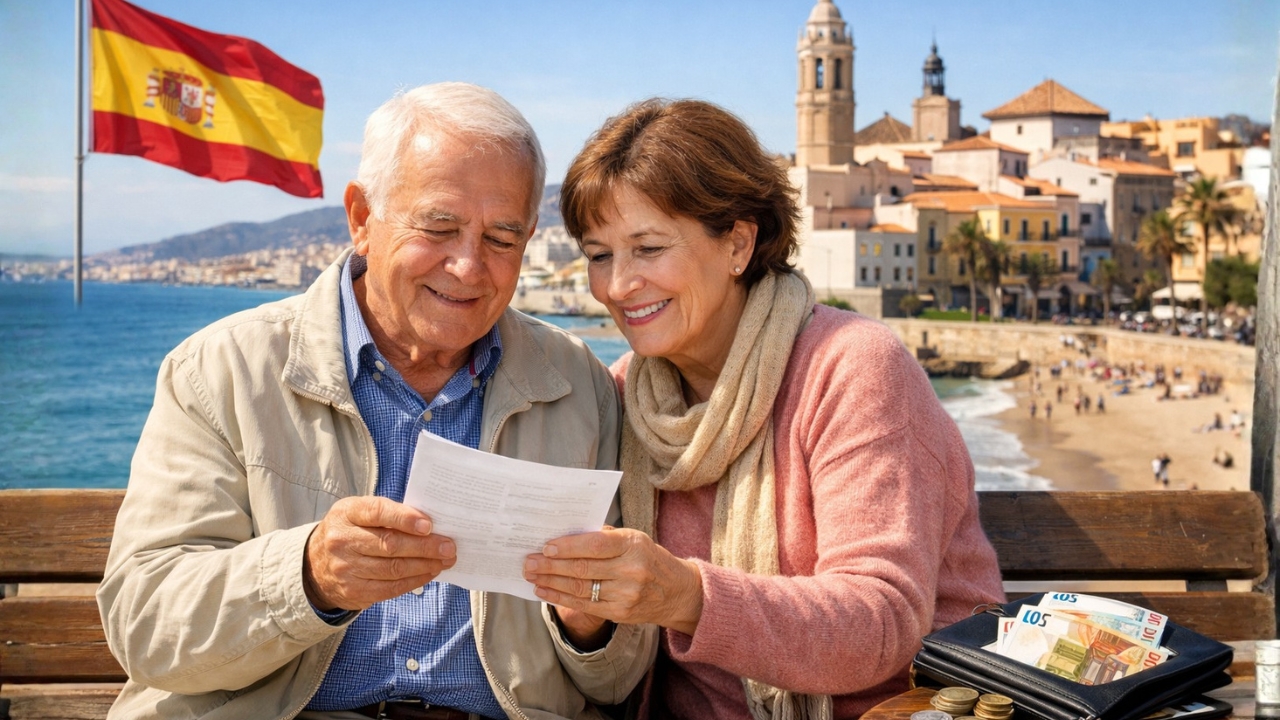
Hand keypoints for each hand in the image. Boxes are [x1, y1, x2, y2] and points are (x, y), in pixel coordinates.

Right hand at [304, 496, 455, 610]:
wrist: (316, 564)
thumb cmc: (351, 531)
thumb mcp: (359, 513)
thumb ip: (388, 514)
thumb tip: (429, 525)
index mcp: (347, 513)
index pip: (378, 512)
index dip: (405, 519)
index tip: (429, 525)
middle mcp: (342, 540)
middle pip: (390, 545)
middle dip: (425, 547)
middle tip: (449, 546)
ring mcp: (345, 568)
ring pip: (393, 569)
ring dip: (425, 565)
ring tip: (445, 560)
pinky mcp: (352, 590)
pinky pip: (390, 588)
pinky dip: (414, 581)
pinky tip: (429, 573)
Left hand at [523, 527, 703, 635]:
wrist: (677, 592)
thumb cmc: (649, 558)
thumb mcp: (634, 538)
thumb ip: (604, 536)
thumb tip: (565, 534)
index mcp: (633, 544)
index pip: (595, 545)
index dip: (568, 546)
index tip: (546, 545)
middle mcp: (631, 570)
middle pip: (583, 569)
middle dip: (551, 565)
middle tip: (529, 562)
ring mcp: (625, 594)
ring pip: (580, 589)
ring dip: (551, 582)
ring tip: (532, 575)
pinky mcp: (619, 613)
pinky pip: (584, 605)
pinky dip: (560, 598)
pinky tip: (544, 591)